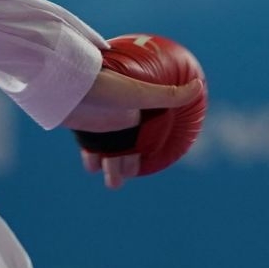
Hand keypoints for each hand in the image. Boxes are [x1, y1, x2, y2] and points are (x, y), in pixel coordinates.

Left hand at [63, 65, 203, 188]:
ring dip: (111, 171)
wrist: (68, 86)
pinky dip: (92, 161)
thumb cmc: (104, 86)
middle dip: (126, 167)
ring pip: (108, 157)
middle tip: (127, 175)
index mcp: (135, 114)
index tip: (145, 163)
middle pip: (126, 152)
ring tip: (113, 183)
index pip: (145, 139)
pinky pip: (89, 152)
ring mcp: (99, 127)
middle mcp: (118, 122)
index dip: (145, 154)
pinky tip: (93, 166)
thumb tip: (200, 85)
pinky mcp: (82, 131)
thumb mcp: (140, 94)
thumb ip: (169, 95)